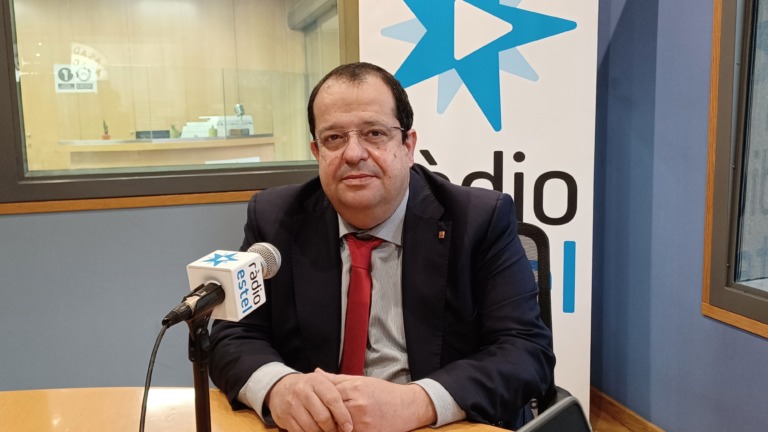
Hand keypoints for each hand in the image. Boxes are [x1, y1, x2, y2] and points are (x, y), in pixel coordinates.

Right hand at [266, 369, 353, 431]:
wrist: (280, 388)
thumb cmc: (308, 387)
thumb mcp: (321, 382)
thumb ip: (336, 391)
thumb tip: (353, 408)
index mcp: (316, 381)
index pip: (332, 400)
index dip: (342, 415)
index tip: (348, 427)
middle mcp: (303, 392)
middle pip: (323, 417)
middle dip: (333, 429)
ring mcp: (292, 405)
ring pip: (312, 428)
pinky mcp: (285, 417)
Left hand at [318, 370, 436, 431]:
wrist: (406, 406)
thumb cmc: (382, 392)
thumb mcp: (360, 380)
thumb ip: (336, 379)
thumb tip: (316, 373)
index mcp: (354, 388)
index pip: (327, 395)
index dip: (319, 400)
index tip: (312, 404)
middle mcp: (357, 405)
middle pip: (330, 413)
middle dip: (322, 416)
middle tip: (313, 418)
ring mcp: (363, 422)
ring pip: (337, 427)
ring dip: (330, 427)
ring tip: (325, 425)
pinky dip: (343, 431)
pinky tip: (341, 429)